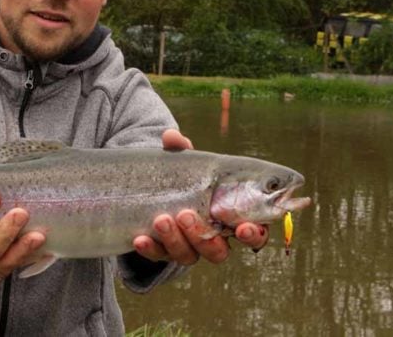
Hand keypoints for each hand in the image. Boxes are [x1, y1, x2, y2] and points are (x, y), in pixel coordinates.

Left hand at [132, 129, 267, 264]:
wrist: (151, 193)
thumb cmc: (184, 177)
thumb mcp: (184, 163)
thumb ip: (181, 151)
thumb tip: (171, 136)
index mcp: (231, 217)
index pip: (252, 233)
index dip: (252, 234)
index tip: (243, 228)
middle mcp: (213, 238)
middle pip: (218, 252)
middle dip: (203, 236)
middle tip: (186, 215)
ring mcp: (188, 248)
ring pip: (188, 256)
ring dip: (175, 239)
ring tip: (161, 219)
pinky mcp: (164, 252)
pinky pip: (159, 256)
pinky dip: (151, 249)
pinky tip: (140, 238)